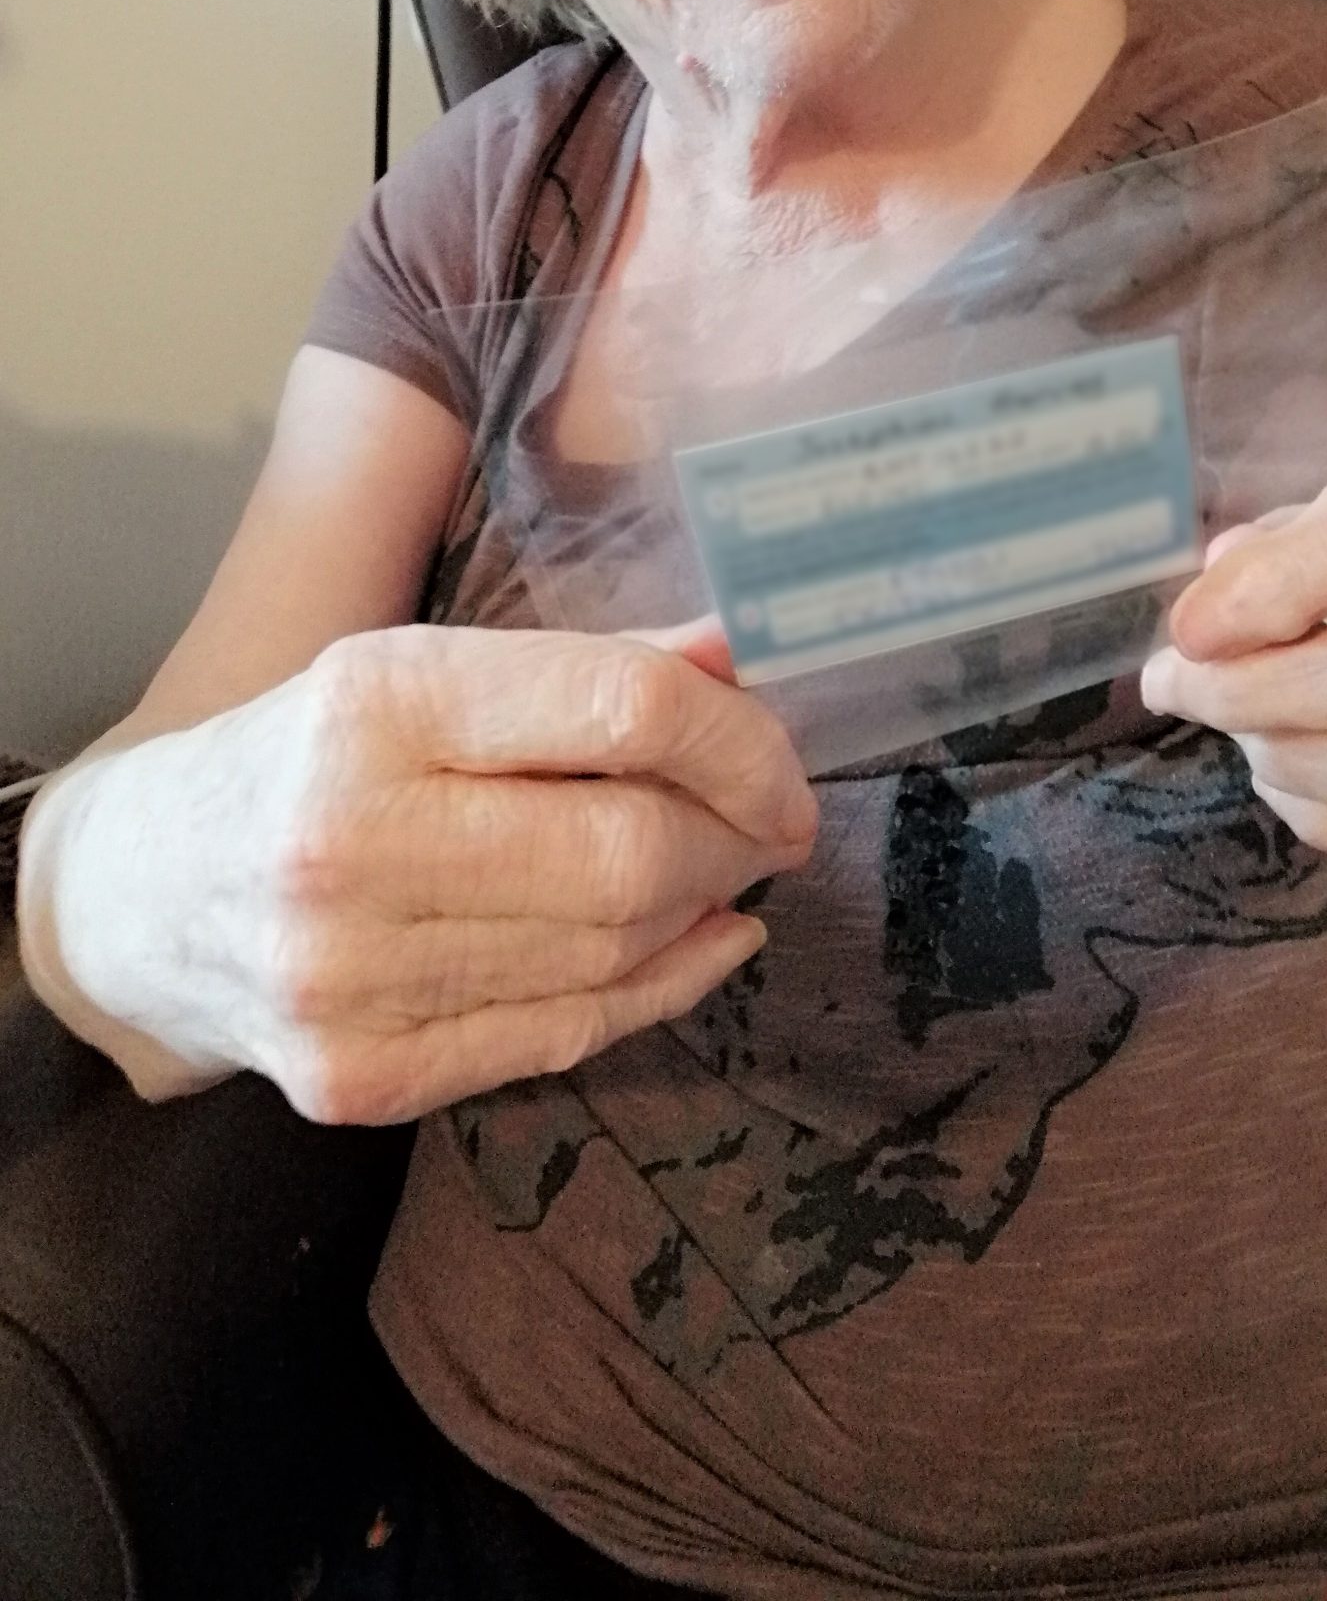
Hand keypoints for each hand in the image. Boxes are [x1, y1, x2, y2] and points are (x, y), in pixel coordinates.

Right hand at [24, 621, 816, 1121]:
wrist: (135, 895)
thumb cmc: (304, 759)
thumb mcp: (421, 673)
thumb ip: (588, 669)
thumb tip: (742, 656)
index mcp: (376, 702)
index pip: (622, 710)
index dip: (740, 740)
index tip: (781, 760)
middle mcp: (350, 839)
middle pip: (631, 851)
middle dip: (736, 836)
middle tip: (770, 821)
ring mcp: (349, 977)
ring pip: (611, 950)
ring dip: (701, 907)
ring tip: (718, 868)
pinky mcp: (359, 1079)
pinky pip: (567, 1034)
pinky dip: (660, 986)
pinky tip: (694, 941)